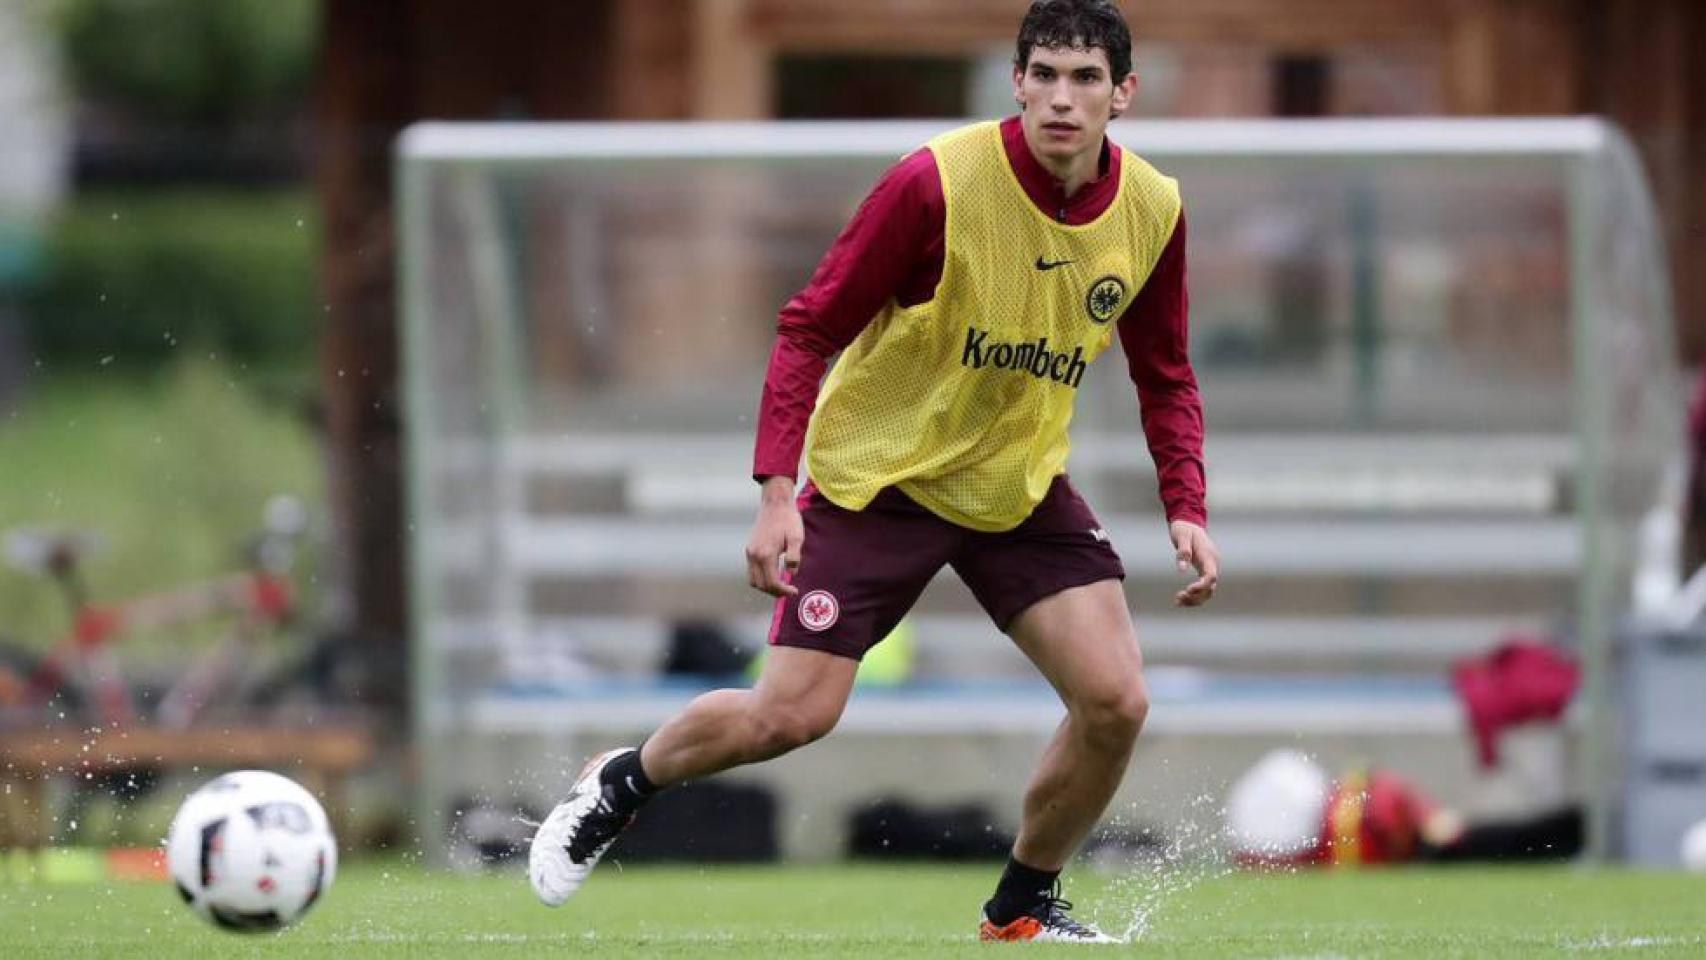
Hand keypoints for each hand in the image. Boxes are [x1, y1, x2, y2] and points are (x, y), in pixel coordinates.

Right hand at [745, 477, 803, 596]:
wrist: (775, 503)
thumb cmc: (788, 519)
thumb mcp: (796, 538)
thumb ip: (794, 557)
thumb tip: (791, 574)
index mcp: (766, 554)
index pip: (771, 582)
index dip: (783, 591)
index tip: (794, 591)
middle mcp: (754, 555)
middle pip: (760, 585)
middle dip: (774, 591)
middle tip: (788, 590)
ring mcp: (750, 552)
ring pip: (753, 579)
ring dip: (766, 586)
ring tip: (781, 585)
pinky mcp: (749, 548)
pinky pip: (752, 570)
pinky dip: (761, 577)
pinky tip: (773, 573)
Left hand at [1169, 519, 1218, 606]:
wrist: (1189, 522)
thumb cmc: (1184, 529)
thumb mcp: (1181, 537)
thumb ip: (1183, 552)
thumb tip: (1182, 570)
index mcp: (1208, 556)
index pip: (1211, 576)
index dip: (1202, 586)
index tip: (1188, 590)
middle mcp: (1212, 564)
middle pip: (1211, 587)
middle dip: (1196, 596)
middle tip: (1178, 598)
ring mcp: (1210, 567)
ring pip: (1208, 590)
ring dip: (1195, 599)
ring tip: (1178, 601)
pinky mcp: (1205, 570)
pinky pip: (1203, 587)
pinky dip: (1194, 595)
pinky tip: (1180, 598)